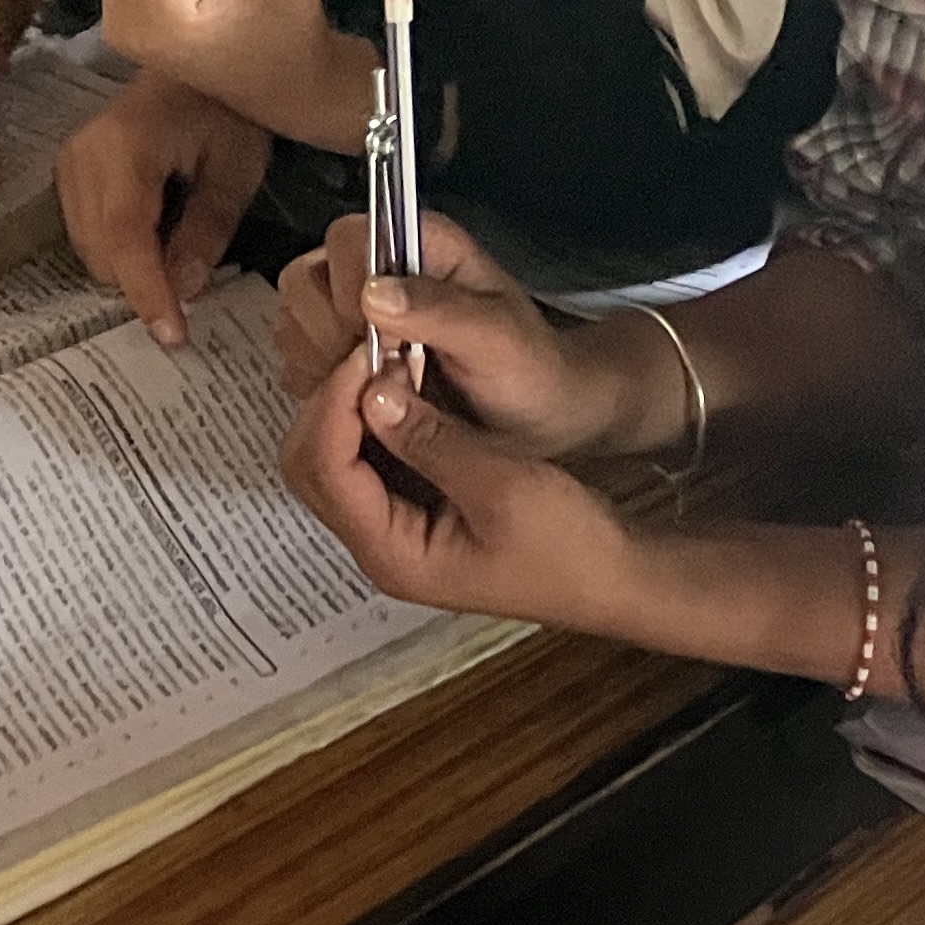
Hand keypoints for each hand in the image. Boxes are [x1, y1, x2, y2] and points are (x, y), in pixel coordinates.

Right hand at [56, 73, 270, 344]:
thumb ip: (208, 229)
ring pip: (89, 249)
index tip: (173, 337)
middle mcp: (82, 157)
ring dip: (131, 267)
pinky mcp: (67, 169)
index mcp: (125, 148)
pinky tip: (155, 235)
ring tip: (179, 251)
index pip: (126, 238)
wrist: (195, 59)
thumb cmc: (224, 106)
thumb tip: (186, 290)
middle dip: (143, 283)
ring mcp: (68, 162)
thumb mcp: (235, 167)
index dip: (148, 292)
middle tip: (193, 289)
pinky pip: (86, 231)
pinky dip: (118, 248)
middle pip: (101, 252)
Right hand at [273, 210, 662, 461]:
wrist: (539, 422)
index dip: (351, 291)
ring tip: (377, 394)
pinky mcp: (340, 349)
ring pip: (294, 319)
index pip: (348, 239)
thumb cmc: (531, 373)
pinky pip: (296, 357)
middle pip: (307, 278)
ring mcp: (353, 308)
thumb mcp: (499, 340)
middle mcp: (380, 266)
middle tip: (380, 375)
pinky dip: (317, 385)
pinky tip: (363, 407)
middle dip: (331, 335)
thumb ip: (441, 311)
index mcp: (420, 241)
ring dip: (321, 363)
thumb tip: (372, 293)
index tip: (380, 342)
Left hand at [283, 358, 651, 635]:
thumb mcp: (504, 488)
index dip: (335, 404)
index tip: (369, 350)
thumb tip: (372, 391)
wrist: (612, 576)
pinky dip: (371, 415)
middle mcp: (379, 545)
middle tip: (372, 348)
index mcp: (392, 554)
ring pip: (332, 456)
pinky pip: (366, 455)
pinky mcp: (412, 509)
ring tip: (386, 355)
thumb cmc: (568, 546)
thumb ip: (433, 441)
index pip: (326, 470)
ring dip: (348, 404)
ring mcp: (392, 528)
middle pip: (312, 464)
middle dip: (331, 402)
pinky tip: (402, 379)